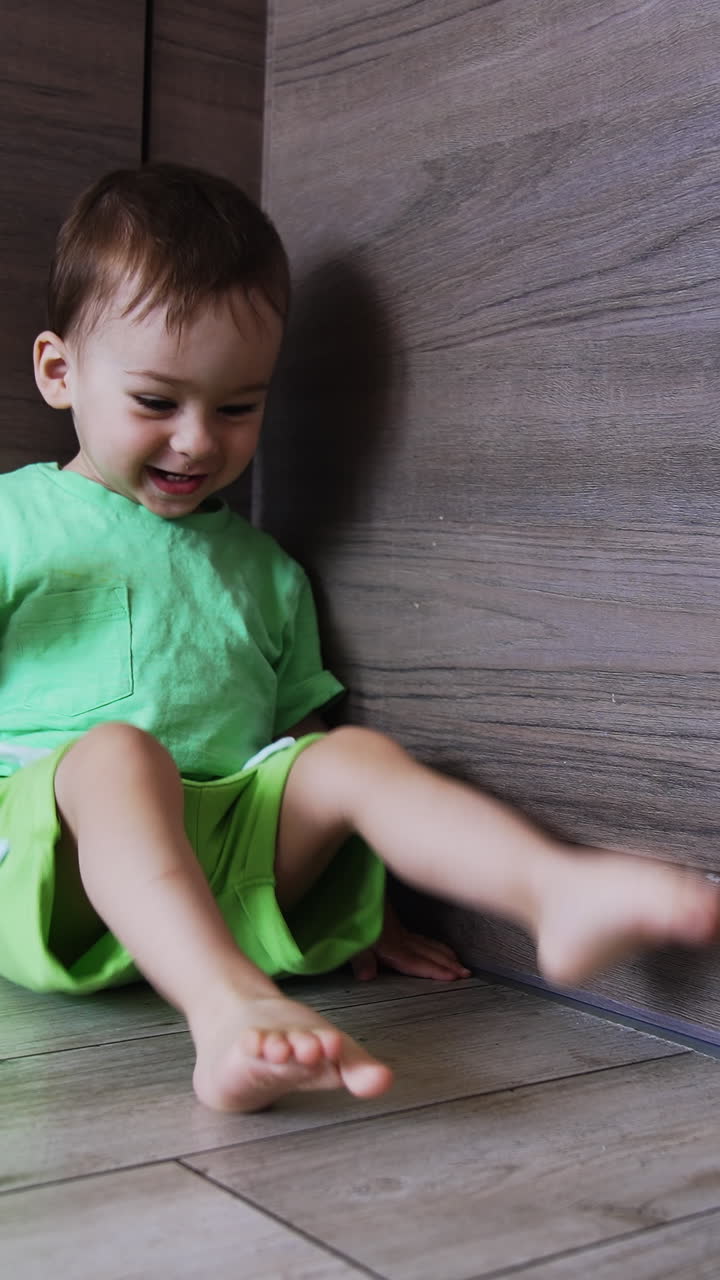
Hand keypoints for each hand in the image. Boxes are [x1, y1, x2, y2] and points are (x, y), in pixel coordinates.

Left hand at [350, 900, 471, 981]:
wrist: (347, 886)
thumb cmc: (347, 914)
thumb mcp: (350, 937)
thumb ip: (360, 957)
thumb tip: (368, 976)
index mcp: (389, 943)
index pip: (416, 961)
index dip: (435, 970)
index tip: (454, 976)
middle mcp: (397, 937)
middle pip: (427, 952)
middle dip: (447, 963)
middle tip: (466, 972)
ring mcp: (396, 929)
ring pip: (425, 943)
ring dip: (443, 953)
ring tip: (458, 961)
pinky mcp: (391, 923)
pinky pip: (418, 937)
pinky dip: (431, 944)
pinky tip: (433, 947)